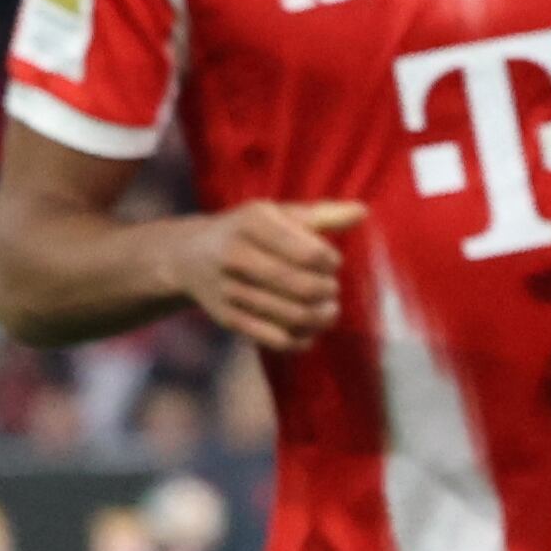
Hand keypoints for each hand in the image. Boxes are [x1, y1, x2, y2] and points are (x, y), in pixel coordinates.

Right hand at [172, 200, 365, 351]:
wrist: (188, 256)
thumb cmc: (248, 230)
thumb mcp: (277, 213)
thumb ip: (321, 214)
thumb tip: (363, 211)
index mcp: (252, 223)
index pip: (307, 252)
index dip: (330, 262)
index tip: (332, 262)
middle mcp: (235, 255)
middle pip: (300, 285)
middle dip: (327, 291)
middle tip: (332, 288)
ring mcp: (228, 289)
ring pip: (290, 315)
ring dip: (321, 317)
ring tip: (329, 310)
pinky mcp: (227, 318)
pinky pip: (273, 338)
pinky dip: (301, 339)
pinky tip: (310, 330)